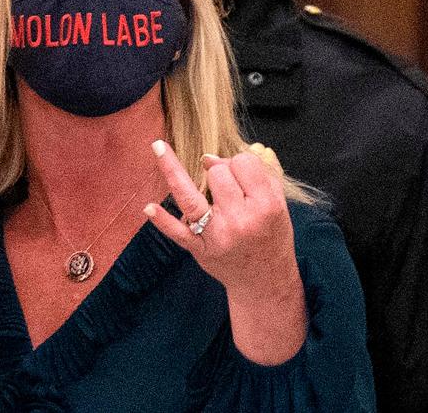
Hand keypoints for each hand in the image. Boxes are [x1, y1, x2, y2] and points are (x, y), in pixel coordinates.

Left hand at [144, 140, 298, 296]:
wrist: (265, 281)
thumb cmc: (272, 235)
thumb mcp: (278, 204)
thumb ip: (258, 173)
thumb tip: (215, 157)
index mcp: (266, 205)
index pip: (243, 163)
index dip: (239, 163)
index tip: (240, 174)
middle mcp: (241, 220)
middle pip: (217, 173)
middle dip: (219, 172)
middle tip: (228, 189)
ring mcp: (217, 235)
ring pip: (192, 193)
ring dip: (173, 169)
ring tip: (157, 147)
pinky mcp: (200, 249)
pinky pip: (177, 232)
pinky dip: (163, 221)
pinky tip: (149, 208)